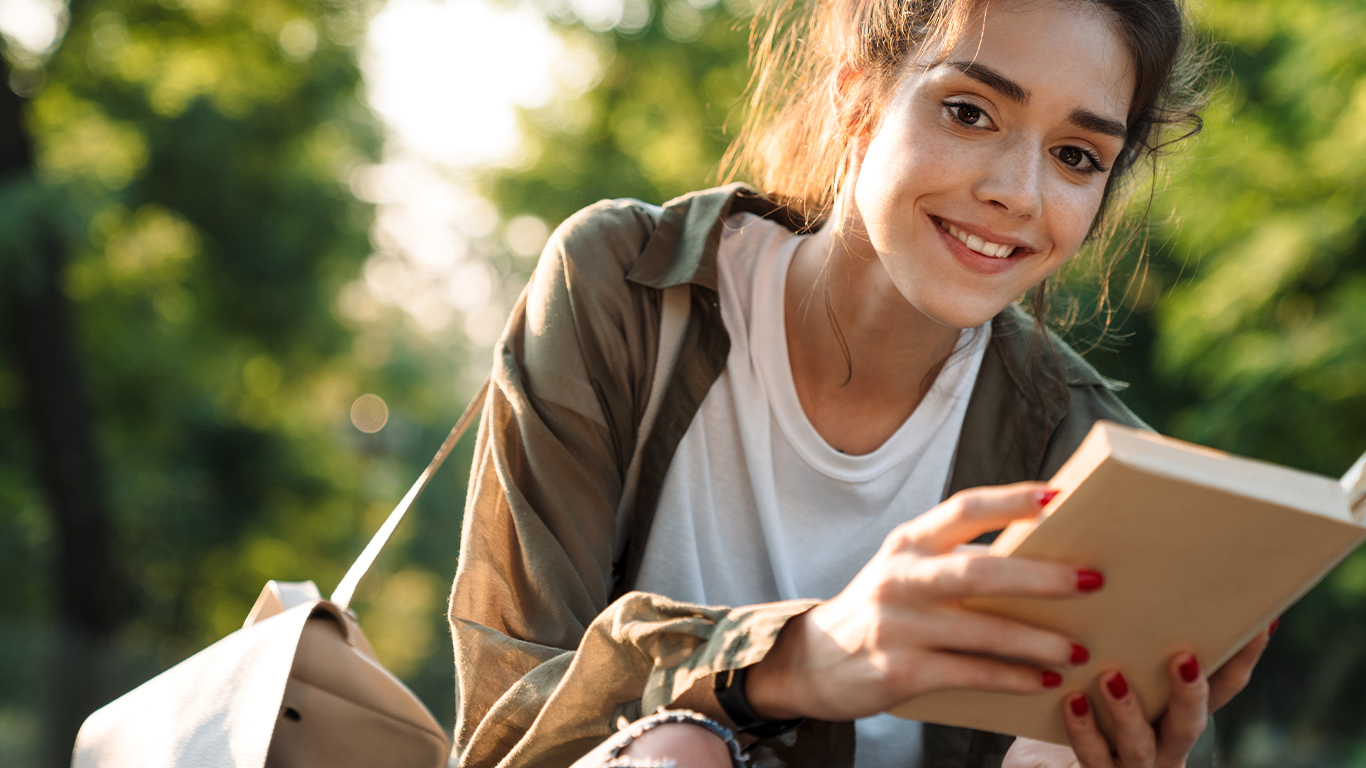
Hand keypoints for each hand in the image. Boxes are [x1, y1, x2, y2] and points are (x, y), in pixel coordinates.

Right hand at [745, 482, 1103, 721]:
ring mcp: (897, 625)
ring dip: (1036, 640)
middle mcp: (900, 577)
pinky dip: (1011, 677)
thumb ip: (958, 561)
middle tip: (1092, 581)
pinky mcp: (899, 670)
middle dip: (1041, 576)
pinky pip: (968, 673)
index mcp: (908, 543)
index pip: (964, 509)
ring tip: (1078, 649)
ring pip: (981, 630)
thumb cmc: (883, 610)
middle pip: (979, 571)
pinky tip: (1043, 680)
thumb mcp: (908, 572)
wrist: (815, 660)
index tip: (1060, 498)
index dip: (1012, 501)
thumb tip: (1044, 560)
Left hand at [1003, 625, 1273, 767]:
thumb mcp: (1118, 664)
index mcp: (1178, 712)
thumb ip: (1129, 630)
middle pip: (1191, 721)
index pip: (1225, 686)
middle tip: (1183, 658)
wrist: (1055, 764)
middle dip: (1191, 691)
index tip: (1263, 620)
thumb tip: (1122, 561)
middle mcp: (1166, 742)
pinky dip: (1082, 730)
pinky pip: (1091, 756)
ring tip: (1110, 677)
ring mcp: (1134, 763)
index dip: (1246, 657)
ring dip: (1127, 711)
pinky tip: (1071, 702)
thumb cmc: (1090, 700)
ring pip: (1139, 744)